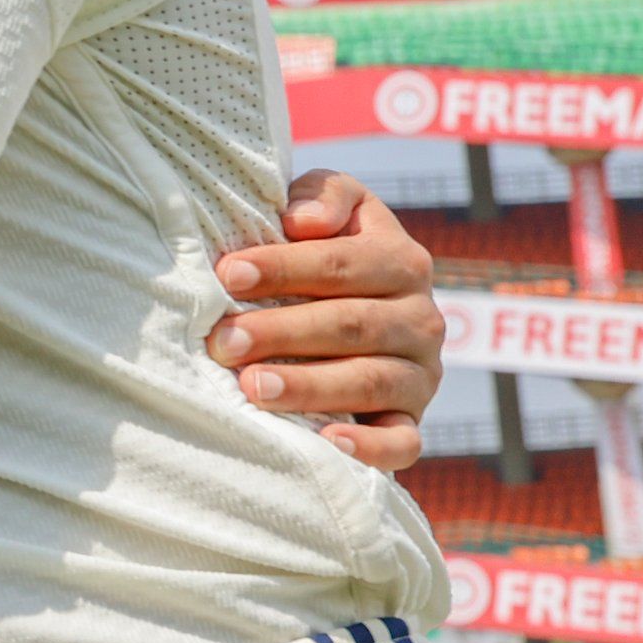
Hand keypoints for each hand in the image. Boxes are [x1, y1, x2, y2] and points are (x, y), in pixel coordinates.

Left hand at [211, 169, 444, 469]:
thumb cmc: (319, 256)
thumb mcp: (327, 210)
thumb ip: (324, 195)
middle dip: (282, 332)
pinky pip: (403, 441)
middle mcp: (420, 319)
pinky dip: (370, 447)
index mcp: (401, 262)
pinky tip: (328, 442)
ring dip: (309, 386)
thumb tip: (302, 221)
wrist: (352, 312)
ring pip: (370, 381)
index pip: (342, 264)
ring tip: (252, 388)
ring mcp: (419, 374)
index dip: (284, 267)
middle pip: (351, 324)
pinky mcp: (411, 421)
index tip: (227, 275)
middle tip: (222, 341)